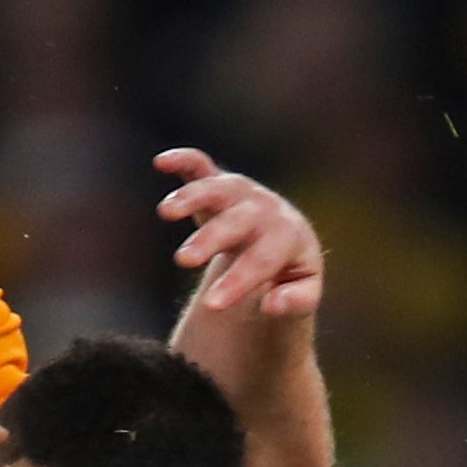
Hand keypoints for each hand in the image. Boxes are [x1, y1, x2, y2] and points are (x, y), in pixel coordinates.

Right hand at [155, 147, 322, 317]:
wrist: (287, 241)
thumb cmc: (292, 273)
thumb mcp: (305, 294)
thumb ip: (295, 301)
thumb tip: (271, 304)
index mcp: (292, 236)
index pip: (262, 259)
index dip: (237, 281)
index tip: (211, 305)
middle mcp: (268, 208)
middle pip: (238, 220)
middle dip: (210, 238)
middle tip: (183, 260)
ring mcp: (244, 192)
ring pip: (219, 188)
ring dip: (192, 196)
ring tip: (166, 211)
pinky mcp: (220, 181)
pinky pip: (202, 166)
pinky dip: (183, 161)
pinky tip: (162, 163)